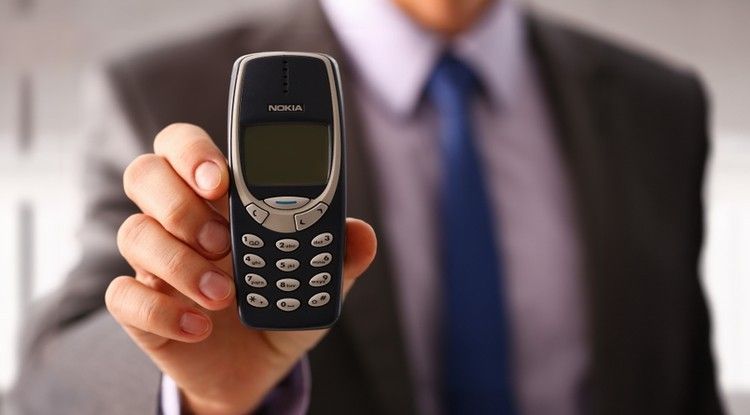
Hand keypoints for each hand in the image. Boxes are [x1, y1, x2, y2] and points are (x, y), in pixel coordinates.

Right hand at [105, 123, 376, 413]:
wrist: (257, 366)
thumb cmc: (281, 304)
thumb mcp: (320, 280)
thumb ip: (339, 253)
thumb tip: (360, 233)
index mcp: (221, 198)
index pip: (187, 147)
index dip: (194, 151)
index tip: (222, 180)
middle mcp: (181, 220)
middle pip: (146, 173)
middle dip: (179, 200)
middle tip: (220, 237)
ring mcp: (155, 261)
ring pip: (134, 232)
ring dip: (180, 262)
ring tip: (224, 294)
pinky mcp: (139, 305)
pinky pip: (122, 295)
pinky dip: (161, 310)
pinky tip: (199, 326)